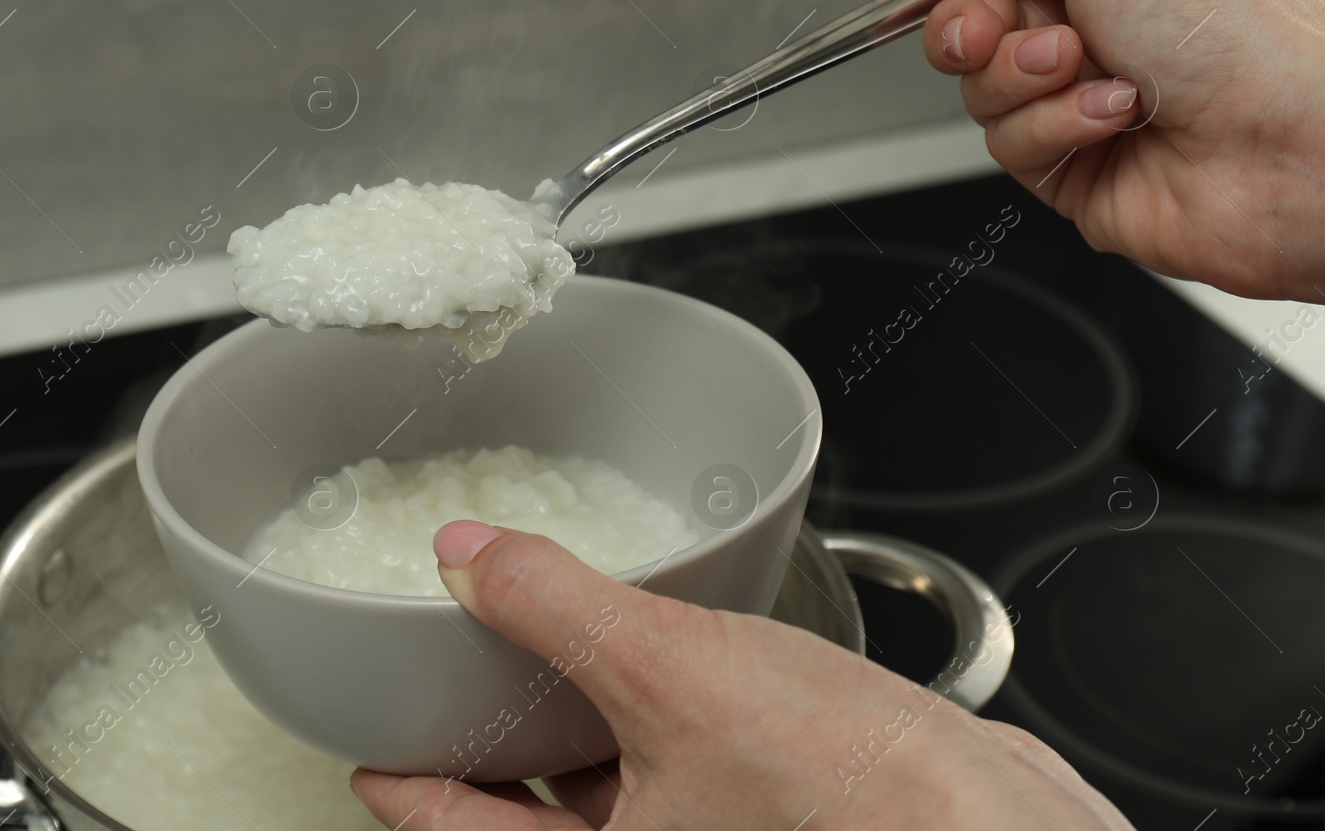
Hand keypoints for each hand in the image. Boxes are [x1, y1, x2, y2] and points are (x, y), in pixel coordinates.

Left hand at [351, 521, 1131, 829]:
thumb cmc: (851, 792)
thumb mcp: (670, 671)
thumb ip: (554, 607)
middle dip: (490, 753)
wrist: (990, 822)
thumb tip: (470, 558)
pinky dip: (648, 708)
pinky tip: (655, 651)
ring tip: (537, 657)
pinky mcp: (767, 804)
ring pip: (609, 784)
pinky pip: (677, 757)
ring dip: (571, 722)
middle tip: (445, 698)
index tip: (372, 764)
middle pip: (535, 811)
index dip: (409, 793)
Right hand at [858, 0, 1324, 301]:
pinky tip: (1110, 116)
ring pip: (981, 94)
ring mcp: (1079, 107)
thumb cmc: (1234, 35)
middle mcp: (1090, 35)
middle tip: (992, 26)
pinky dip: (1055, 125)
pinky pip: (1013, 147)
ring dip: (1024, 78)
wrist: (1285, 145)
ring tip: (1084, 68)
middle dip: (968, 27)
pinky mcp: (1074, 171)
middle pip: (967, 29)